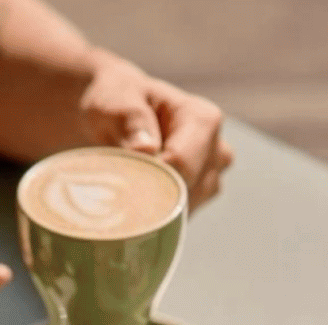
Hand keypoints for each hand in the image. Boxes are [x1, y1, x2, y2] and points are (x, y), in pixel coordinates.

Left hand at [78, 54, 231, 208]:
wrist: (112, 115)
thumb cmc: (114, 103)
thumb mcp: (114, 101)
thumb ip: (129, 119)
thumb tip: (146, 149)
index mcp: (202, 120)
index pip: (183, 164)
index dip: (149, 180)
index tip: (117, 186)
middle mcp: (216, 148)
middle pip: (189, 191)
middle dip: (151, 199)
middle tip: (112, 199)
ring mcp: (210, 174)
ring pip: (187, 209)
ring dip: (153, 212)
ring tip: (120, 200)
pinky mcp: (197, 195)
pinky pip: (180, 218)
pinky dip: (156, 220)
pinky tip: (131, 213)